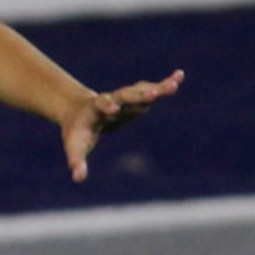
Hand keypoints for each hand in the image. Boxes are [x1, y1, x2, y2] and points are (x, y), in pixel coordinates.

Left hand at [60, 70, 182, 180]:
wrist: (80, 113)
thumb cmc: (77, 133)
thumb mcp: (75, 146)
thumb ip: (76, 161)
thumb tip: (78, 179)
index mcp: (95, 110)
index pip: (101, 105)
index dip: (107, 106)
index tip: (113, 109)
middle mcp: (112, 99)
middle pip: (125, 95)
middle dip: (137, 95)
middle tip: (151, 94)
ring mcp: (125, 97)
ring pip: (141, 91)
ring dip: (157, 88)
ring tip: (173, 85)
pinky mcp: (136, 97)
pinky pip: (152, 89)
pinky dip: (165, 83)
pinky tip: (180, 76)